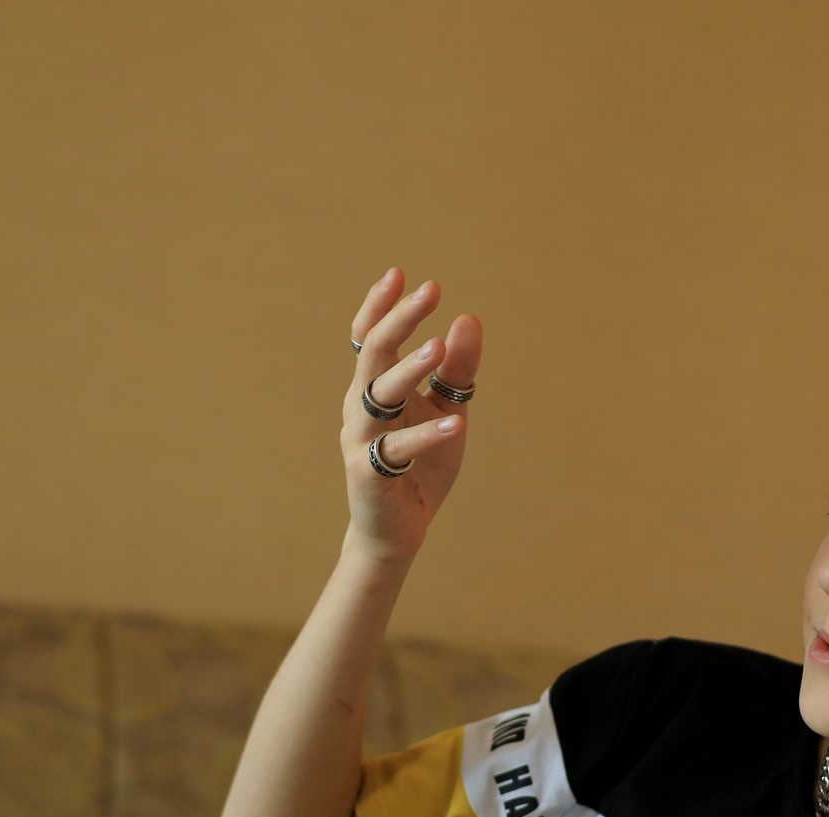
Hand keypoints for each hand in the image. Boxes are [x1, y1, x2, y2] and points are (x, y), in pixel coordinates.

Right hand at [342, 269, 483, 562]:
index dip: (380, 305)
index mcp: (373, 388)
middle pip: (374, 353)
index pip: (368, 337)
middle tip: (430, 290)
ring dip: (408, 368)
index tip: (399, 274)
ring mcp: (360, 439)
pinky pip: (399, 448)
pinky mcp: (369, 473)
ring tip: (438, 346)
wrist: (399, 531)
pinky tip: (456, 425)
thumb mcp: (446, 410)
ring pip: (379, 394)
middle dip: (400, 319)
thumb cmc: (421, 467)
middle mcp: (360, 407)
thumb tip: (468, 319)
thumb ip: (457, 370)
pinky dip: (427, 435)